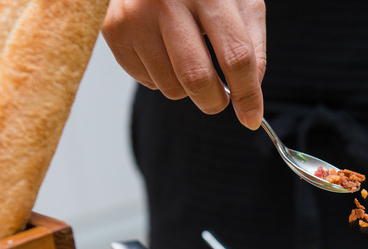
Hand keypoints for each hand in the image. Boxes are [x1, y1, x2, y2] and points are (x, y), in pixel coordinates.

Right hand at [102, 0, 265, 129]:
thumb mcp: (239, 2)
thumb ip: (252, 45)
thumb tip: (249, 96)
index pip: (236, 55)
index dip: (247, 94)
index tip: (251, 118)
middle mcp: (168, 1)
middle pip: (197, 77)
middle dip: (214, 101)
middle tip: (218, 100)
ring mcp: (136, 15)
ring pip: (171, 86)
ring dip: (187, 88)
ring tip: (187, 58)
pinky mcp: (114, 30)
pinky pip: (147, 81)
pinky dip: (162, 77)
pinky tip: (163, 50)